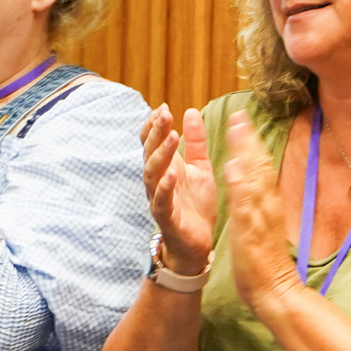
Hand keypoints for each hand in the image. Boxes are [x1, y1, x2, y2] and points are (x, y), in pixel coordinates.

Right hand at [139, 104, 215, 274]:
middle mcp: (157, 181)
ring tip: (171, 136)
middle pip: (149, 152)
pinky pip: (161, 201)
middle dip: (155, 132)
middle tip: (164, 114)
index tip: (162, 107)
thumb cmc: (195, 205)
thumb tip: (191, 111)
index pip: (151, 141)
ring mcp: (159, 199)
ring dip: (160, 154)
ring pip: (152, 173)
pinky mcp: (167, 217)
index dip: (153, 125)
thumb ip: (195, 142)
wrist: (198, 243)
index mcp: (165, 167)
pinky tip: (172, 173)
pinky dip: (165, 187)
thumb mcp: (200, 167)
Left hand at [221, 107, 298, 309]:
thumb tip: (250, 176)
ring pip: (255, 180)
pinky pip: (245, 206)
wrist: (274, 288)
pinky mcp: (251, 232)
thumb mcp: (261, 221)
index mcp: (267, 202)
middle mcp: (267, 205)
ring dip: (245, 154)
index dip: (251, 142)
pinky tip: (231, 170)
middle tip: (239, 115)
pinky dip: (239, 187)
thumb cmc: (264, 257)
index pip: (260, 166)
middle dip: (248, 140)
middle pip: (259, 166)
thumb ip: (257, 199)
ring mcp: (261, 217)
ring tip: (236, 131)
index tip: (241, 119)